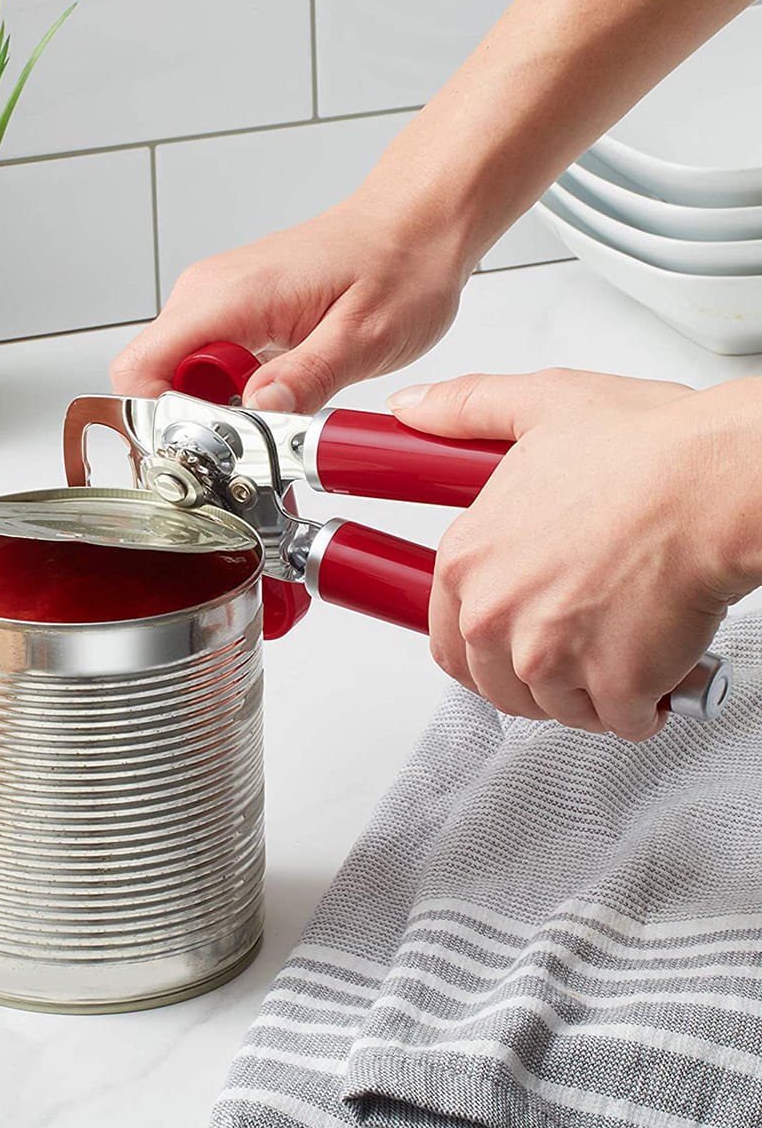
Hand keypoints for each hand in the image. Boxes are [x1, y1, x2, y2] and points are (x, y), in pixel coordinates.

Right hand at [110, 195, 470, 412]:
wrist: (415, 224)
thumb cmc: (398, 264)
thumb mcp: (364, 336)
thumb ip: (306, 378)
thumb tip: (259, 412)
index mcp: (230, 296)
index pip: (139, 368)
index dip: (159, 420)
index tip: (206, 446)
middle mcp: (208, 294)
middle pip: (153, 381)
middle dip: (194, 423)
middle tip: (256, 435)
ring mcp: (216, 302)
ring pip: (179, 378)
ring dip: (216, 409)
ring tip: (277, 408)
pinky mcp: (231, 313)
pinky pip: (206, 367)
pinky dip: (232, 393)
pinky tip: (277, 392)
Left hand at [388, 368, 751, 739]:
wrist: (716, 482)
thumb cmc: (645, 450)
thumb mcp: (538, 405)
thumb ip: (464, 410)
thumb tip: (412, 408)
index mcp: (467, 561)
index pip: (447, 642)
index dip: (486, 646)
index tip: (517, 640)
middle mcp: (494, 615)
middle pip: (497, 684)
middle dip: (539, 673)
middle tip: (578, 643)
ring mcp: (548, 657)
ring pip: (557, 708)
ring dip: (589, 690)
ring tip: (619, 644)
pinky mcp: (611, 687)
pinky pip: (619, 722)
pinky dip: (641, 705)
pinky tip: (655, 665)